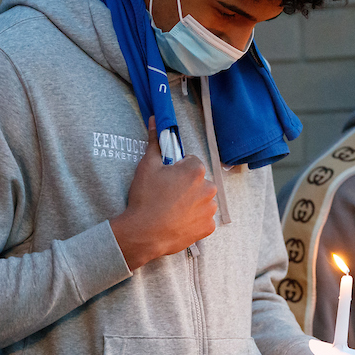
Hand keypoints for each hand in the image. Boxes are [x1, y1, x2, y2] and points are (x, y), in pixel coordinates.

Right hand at [111, 118, 217, 268]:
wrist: (144, 234)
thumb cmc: (145, 198)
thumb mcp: (146, 166)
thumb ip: (155, 142)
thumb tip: (155, 120)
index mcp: (196, 170)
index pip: (191, 162)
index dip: (177, 169)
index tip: (166, 179)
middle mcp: (209, 188)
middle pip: (199, 181)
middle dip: (187, 186)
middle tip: (168, 196)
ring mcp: (210, 209)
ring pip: (202, 200)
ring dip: (192, 202)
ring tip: (172, 210)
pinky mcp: (208, 227)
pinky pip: (203, 219)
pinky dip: (194, 220)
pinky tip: (178, 221)